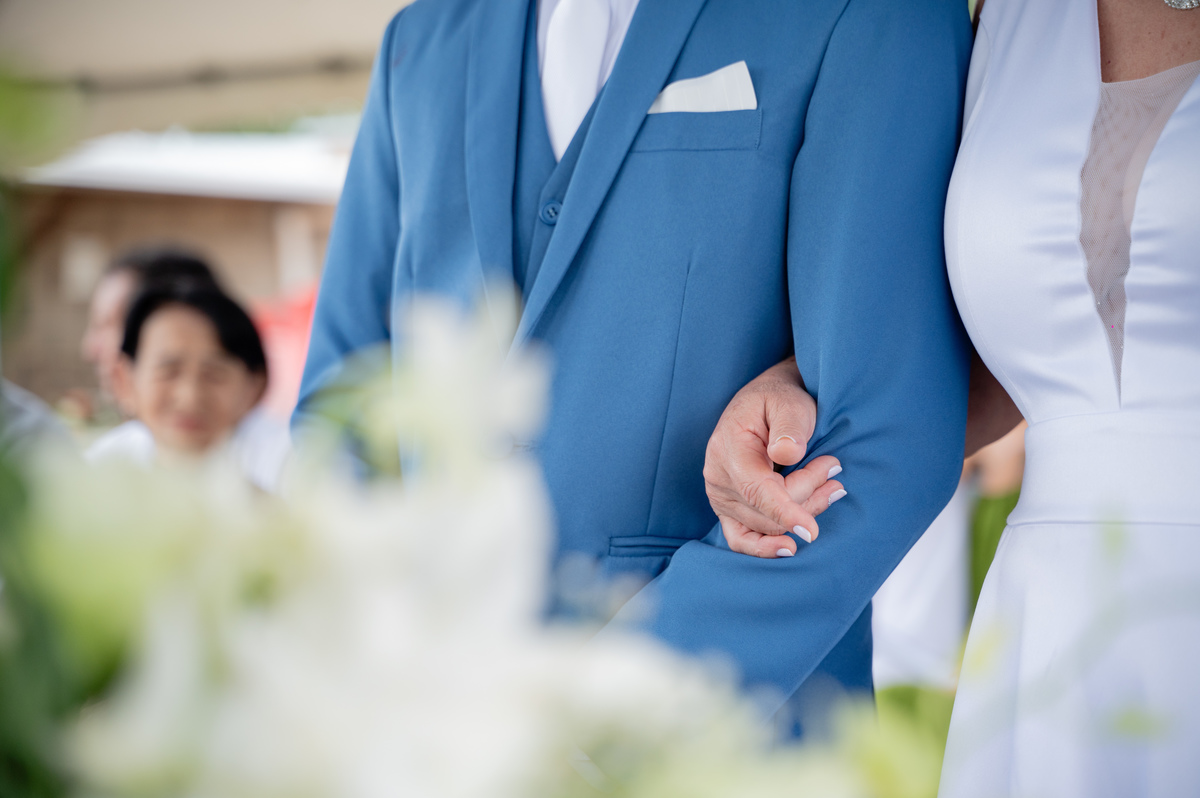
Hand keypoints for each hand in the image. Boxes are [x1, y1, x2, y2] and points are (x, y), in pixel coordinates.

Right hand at [703, 357, 844, 558]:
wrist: (764, 401)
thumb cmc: (778, 399)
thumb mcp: (789, 402)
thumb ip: (789, 427)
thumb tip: (787, 455)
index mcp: (729, 448)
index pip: (756, 490)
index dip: (785, 511)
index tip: (811, 531)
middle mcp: (717, 477)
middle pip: (766, 510)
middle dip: (808, 495)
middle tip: (834, 468)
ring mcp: (719, 496)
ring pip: (765, 525)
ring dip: (802, 511)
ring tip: (830, 487)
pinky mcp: (727, 509)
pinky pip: (741, 539)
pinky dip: (764, 548)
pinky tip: (790, 548)